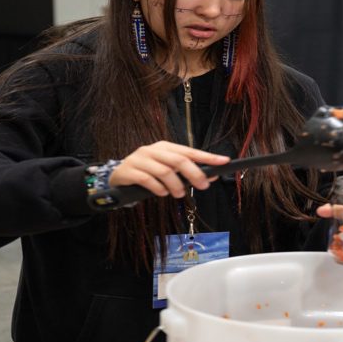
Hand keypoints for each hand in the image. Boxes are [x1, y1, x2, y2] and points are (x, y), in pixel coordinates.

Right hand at [108, 141, 229, 197]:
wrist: (118, 176)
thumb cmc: (148, 172)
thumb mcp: (168, 170)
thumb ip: (187, 171)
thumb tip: (211, 177)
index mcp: (165, 147)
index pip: (190, 151)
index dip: (207, 157)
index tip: (224, 162)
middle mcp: (153, 150)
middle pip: (178, 160)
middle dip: (194, 174)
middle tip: (204, 186)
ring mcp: (139, 159)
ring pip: (164, 171)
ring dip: (176, 185)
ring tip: (179, 194)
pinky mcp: (128, 170)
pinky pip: (147, 180)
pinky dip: (158, 189)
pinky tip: (161, 194)